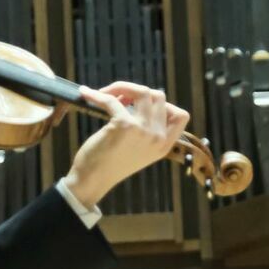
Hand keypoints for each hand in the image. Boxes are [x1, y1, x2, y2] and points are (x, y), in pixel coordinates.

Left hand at [62, 82, 190, 209]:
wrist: (92, 181)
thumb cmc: (110, 165)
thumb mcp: (139, 150)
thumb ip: (147, 130)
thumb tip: (140, 99)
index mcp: (164, 145)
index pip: (181, 116)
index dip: (164, 104)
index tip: (143, 106)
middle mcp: (157, 137)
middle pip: (159, 96)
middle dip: (137, 91)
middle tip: (118, 98)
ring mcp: (143, 130)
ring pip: (143, 91)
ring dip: (122, 87)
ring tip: (105, 94)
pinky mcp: (124, 125)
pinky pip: (112, 100)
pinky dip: (97, 95)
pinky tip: (87, 94)